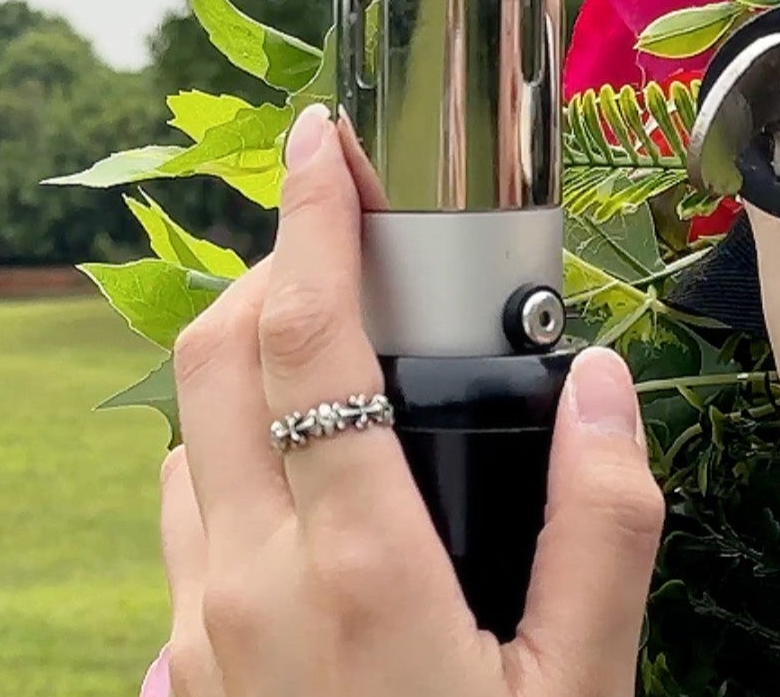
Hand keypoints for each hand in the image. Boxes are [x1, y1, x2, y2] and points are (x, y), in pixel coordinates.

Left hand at [148, 104, 667, 696]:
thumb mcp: (580, 689)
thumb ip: (600, 530)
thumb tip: (598, 383)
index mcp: (352, 567)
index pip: (298, 334)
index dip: (304, 214)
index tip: (320, 138)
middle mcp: (244, 584)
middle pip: (209, 360)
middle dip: (260, 268)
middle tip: (331, 231)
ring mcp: (194, 634)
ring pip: (185, 446)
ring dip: (242, 378)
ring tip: (333, 362)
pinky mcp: (179, 677)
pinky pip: (185, 535)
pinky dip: (229, 475)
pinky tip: (306, 500)